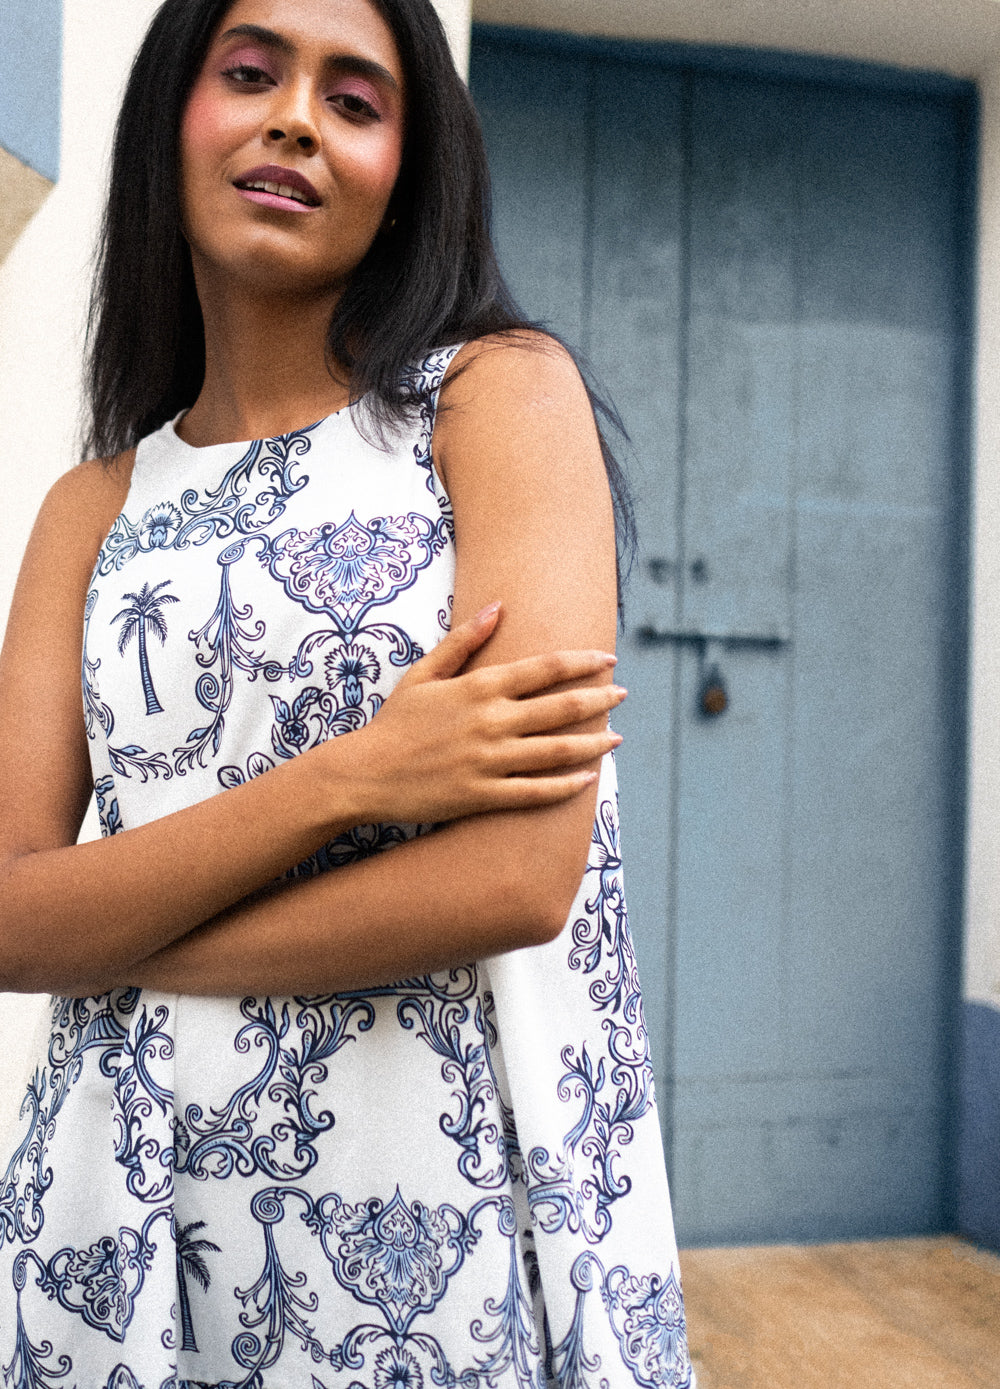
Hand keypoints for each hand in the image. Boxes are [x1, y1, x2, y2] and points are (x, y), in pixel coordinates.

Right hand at [329, 602, 624, 825]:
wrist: (365, 774)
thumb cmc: (397, 722)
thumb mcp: (424, 674)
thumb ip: (463, 641)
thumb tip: (496, 607)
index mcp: (480, 688)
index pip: (546, 669)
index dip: (583, 662)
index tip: (608, 660)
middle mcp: (491, 722)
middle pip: (561, 708)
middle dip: (599, 700)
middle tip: (623, 695)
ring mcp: (489, 761)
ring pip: (556, 751)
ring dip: (593, 744)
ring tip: (616, 737)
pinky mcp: (483, 795)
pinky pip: (534, 792)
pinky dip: (565, 786)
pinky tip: (587, 779)